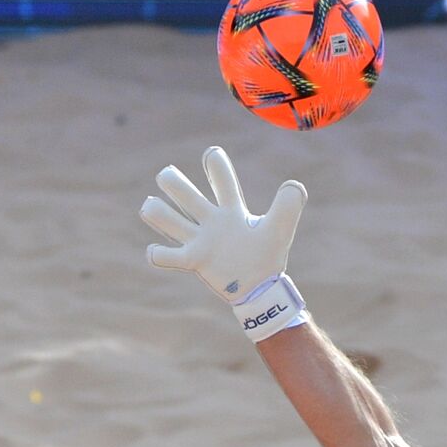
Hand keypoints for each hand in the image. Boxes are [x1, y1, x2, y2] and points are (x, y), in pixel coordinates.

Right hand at [140, 146, 306, 304]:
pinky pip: (164, 256)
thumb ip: (288, 208)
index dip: (214, 162)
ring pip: (164, 217)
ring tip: (152, 208)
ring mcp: (199, 240)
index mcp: (231, 209)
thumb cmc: (268, 256)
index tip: (212, 156)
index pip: (220, 177)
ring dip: (154, 211)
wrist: (260, 289)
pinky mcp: (192, 261)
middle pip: (181, 190)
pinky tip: (158, 253)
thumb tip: (294, 185)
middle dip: (170, 179)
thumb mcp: (280, 230)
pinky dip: (156, 254)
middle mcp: (211, 220)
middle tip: (168, 178)